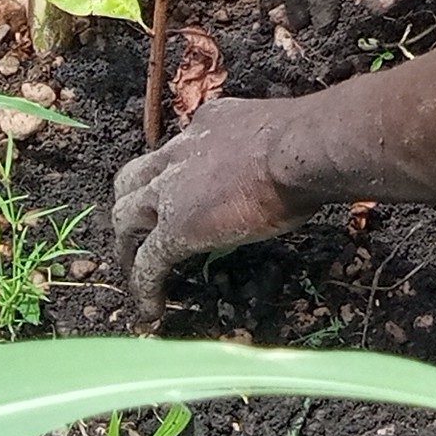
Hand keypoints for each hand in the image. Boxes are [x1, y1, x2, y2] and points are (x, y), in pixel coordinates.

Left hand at [112, 98, 309, 322]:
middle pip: (134, 178)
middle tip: (140, 227)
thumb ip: (268, 147)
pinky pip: (147, 265)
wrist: (301, 150)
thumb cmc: (309, 141)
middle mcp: (181, 152)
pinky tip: (150, 312)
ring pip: (126, 218)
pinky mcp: (174, 230)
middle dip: (132, 201)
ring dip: (127, 245)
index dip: (176, 166)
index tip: (186, 182)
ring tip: (134, 270)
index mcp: (211, 123)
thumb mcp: (280, 133)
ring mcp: (171, 193)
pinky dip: (144, 289)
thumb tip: (294, 164)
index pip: (179, 145)